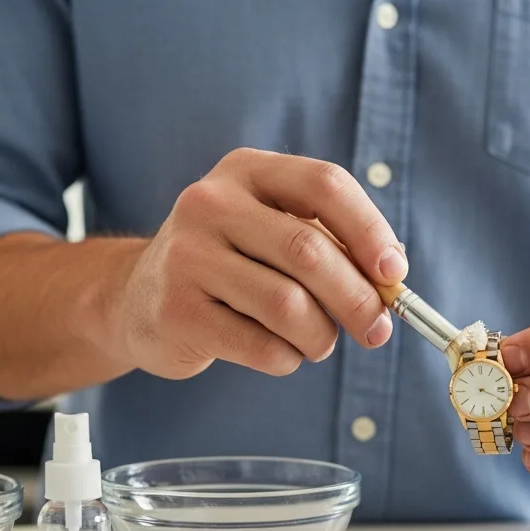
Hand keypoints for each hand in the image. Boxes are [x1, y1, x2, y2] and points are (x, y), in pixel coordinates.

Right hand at [118, 148, 406, 378]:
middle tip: (376, 330)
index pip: (324, 184)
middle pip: (309, 250)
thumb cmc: (228, 266)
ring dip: (321, 336)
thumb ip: (329, 245)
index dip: (369, 230)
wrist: (135, 300)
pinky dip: (287, 359)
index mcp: (246, 171)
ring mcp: (187, 256)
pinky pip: (260, 345)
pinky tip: (281, 353)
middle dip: (357, 298)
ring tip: (318, 343)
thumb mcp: (271, 233)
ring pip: (288, 305)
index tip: (394, 272)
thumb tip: (389, 279)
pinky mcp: (177, 311)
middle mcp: (210, 203)